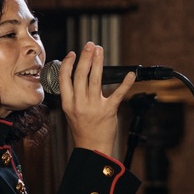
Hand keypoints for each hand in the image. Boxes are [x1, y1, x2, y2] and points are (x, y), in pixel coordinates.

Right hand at [58, 41, 135, 157]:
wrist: (92, 147)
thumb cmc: (82, 129)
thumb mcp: (70, 112)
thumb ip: (72, 95)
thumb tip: (77, 74)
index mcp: (68, 103)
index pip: (64, 79)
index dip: (68, 64)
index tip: (72, 53)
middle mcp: (79, 103)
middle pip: (80, 75)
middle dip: (85, 57)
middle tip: (89, 45)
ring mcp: (94, 107)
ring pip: (95, 79)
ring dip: (98, 62)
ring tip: (99, 50)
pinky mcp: (108, 111)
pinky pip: (117, 94)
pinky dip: (125, 83)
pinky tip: (129, 74)